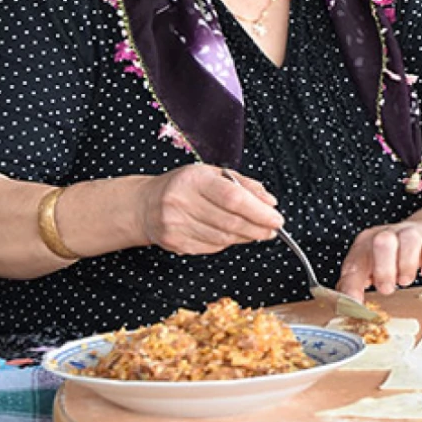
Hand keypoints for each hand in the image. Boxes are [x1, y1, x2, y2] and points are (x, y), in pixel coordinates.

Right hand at [138, 165, 282, 254]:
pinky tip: (232, 235)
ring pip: (222, 238)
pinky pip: (211, 248)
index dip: (259, 211)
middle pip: (230, 222)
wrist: (145, 204)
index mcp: (193, 179)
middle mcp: (181, 202)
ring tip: (256, 232)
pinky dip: (227, 243)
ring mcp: (175, 225)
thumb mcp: (212, 174)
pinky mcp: (174, 243)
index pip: (232, 198)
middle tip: (272, 230)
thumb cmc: (185, 186)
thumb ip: (244, 185)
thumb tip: (270, 202)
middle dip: (257, 228)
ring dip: (245, 237)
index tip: (276, 219)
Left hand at [337, 219, 421, 298]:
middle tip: (387, 290)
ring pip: (409, 240)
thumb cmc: (398, 255)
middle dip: (383, 269)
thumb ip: (355, 283)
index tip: (355, 304)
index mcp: (368, 242)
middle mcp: (391, 234)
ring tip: (405, 282)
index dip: (353, 284)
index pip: (355, 261)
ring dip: (406, 264)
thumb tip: (345, 305)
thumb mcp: (372, 266)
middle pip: (382, 241)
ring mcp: (415, 233)